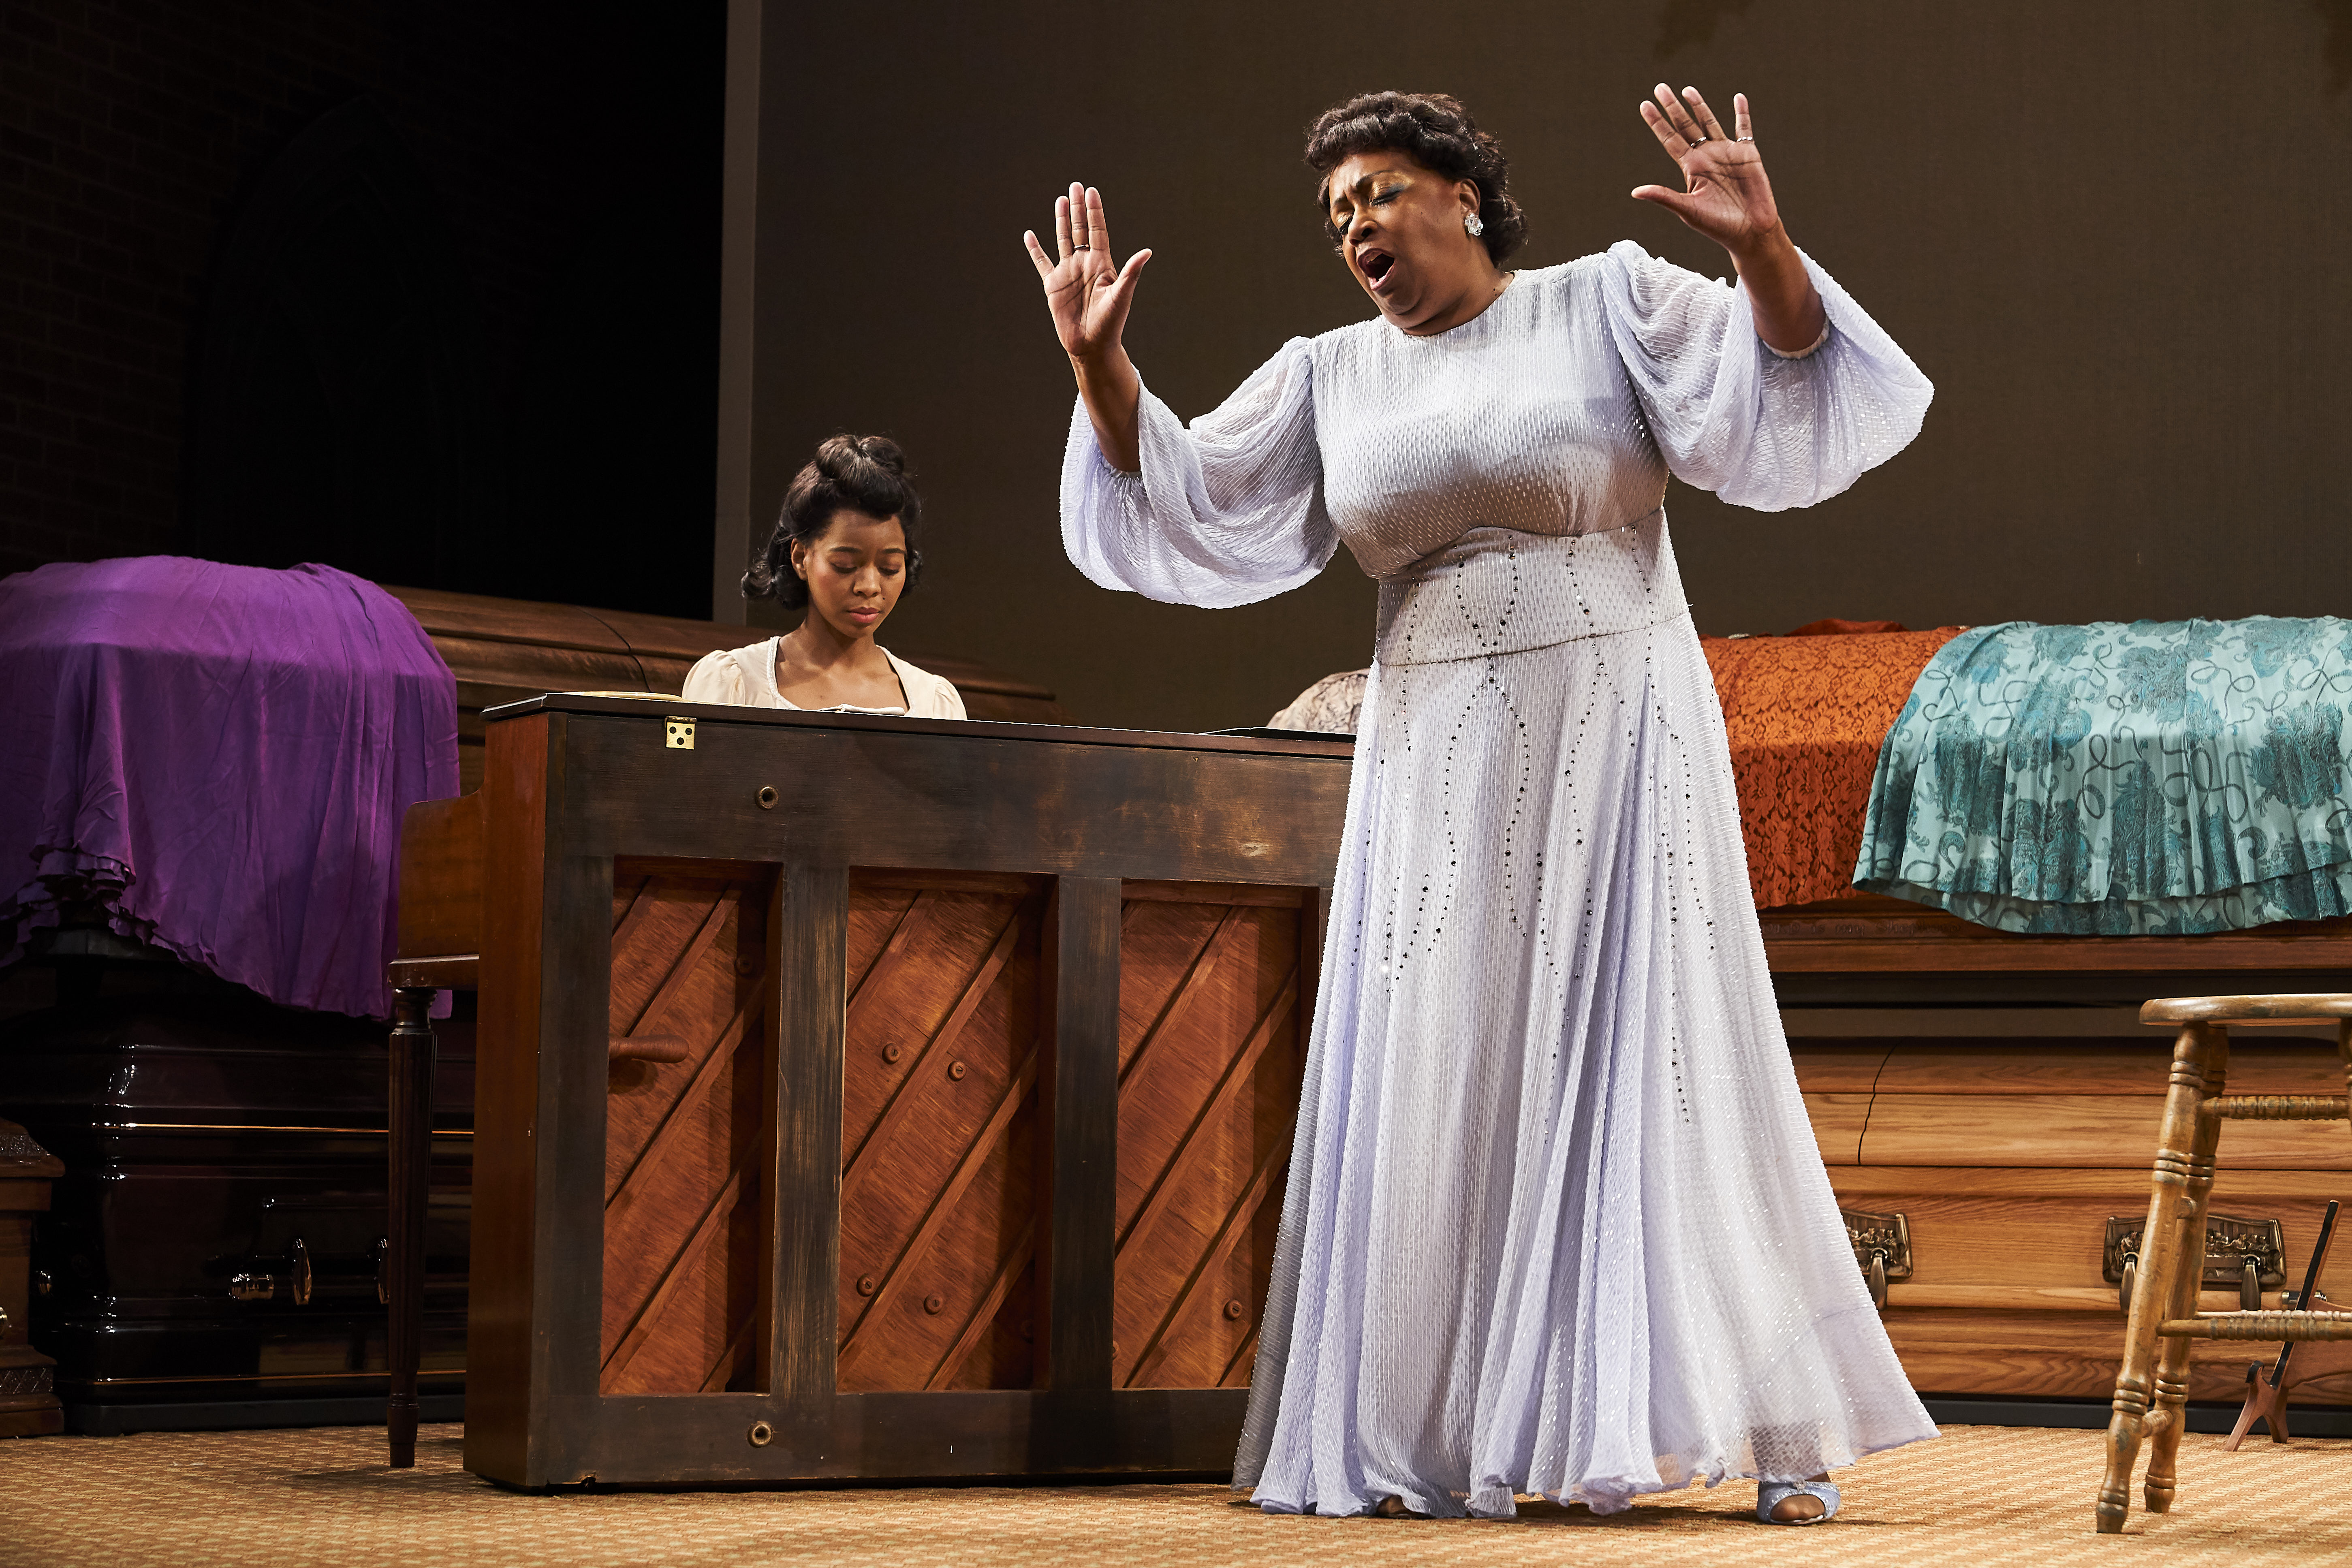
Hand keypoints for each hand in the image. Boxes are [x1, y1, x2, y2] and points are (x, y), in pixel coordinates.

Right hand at [1024, 183, 1151, 367]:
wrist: (1091, 346)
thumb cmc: (1110, 323)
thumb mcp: (1121, 296)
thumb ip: (1131, 272)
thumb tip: (1147, 252)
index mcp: (1101, 264)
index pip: (1097, 231)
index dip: (1094, 211)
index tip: (1092, 191)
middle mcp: (1084, 264)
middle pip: (1080, 229)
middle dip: (1079, 208)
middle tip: (1076, 186)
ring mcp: (1068, 273)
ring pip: (1063, 240)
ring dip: (1062, 220)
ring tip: (1061, 200)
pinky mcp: (1053, 285)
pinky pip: (1042, 262)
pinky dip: (1035, 250)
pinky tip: (1030, 235)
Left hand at [1631, 86, 1785, 258]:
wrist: (1750, 232)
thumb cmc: (1717, 225)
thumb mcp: (1687, 210)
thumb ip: (1663, 197)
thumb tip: (1635, 191)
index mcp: (1691, 168)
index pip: (1670, 139)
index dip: (1657, 123)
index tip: (1645, 105)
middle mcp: (1706, 157)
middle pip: (1686, 126)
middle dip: (1673, 107)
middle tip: (1660, 87)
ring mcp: (1727, 153)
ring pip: (1710, 123)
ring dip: (1699, 106)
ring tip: (1687, 90)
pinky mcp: (1748, 153)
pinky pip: (1745, 128)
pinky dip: (1742, 113)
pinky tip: (1738, 98)